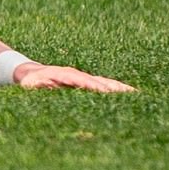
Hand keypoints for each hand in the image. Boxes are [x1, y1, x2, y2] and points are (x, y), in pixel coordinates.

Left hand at [13, 62, 134, 92]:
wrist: (30, 73)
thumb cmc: (30, 82)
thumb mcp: (31, 85)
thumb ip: (38, 85)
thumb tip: (42, 84)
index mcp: (66, 75)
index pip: (84, 81)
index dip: (95, 86)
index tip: (107, 92)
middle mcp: (78, 75)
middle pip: (100, 81)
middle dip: (115, 87)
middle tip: (133, 94)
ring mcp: (83, 78)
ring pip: (105, 83)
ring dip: (120, 88)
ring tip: (137, 95)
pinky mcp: (86, 83)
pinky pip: (103, 86)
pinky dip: (116, 90)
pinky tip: (129, 96)